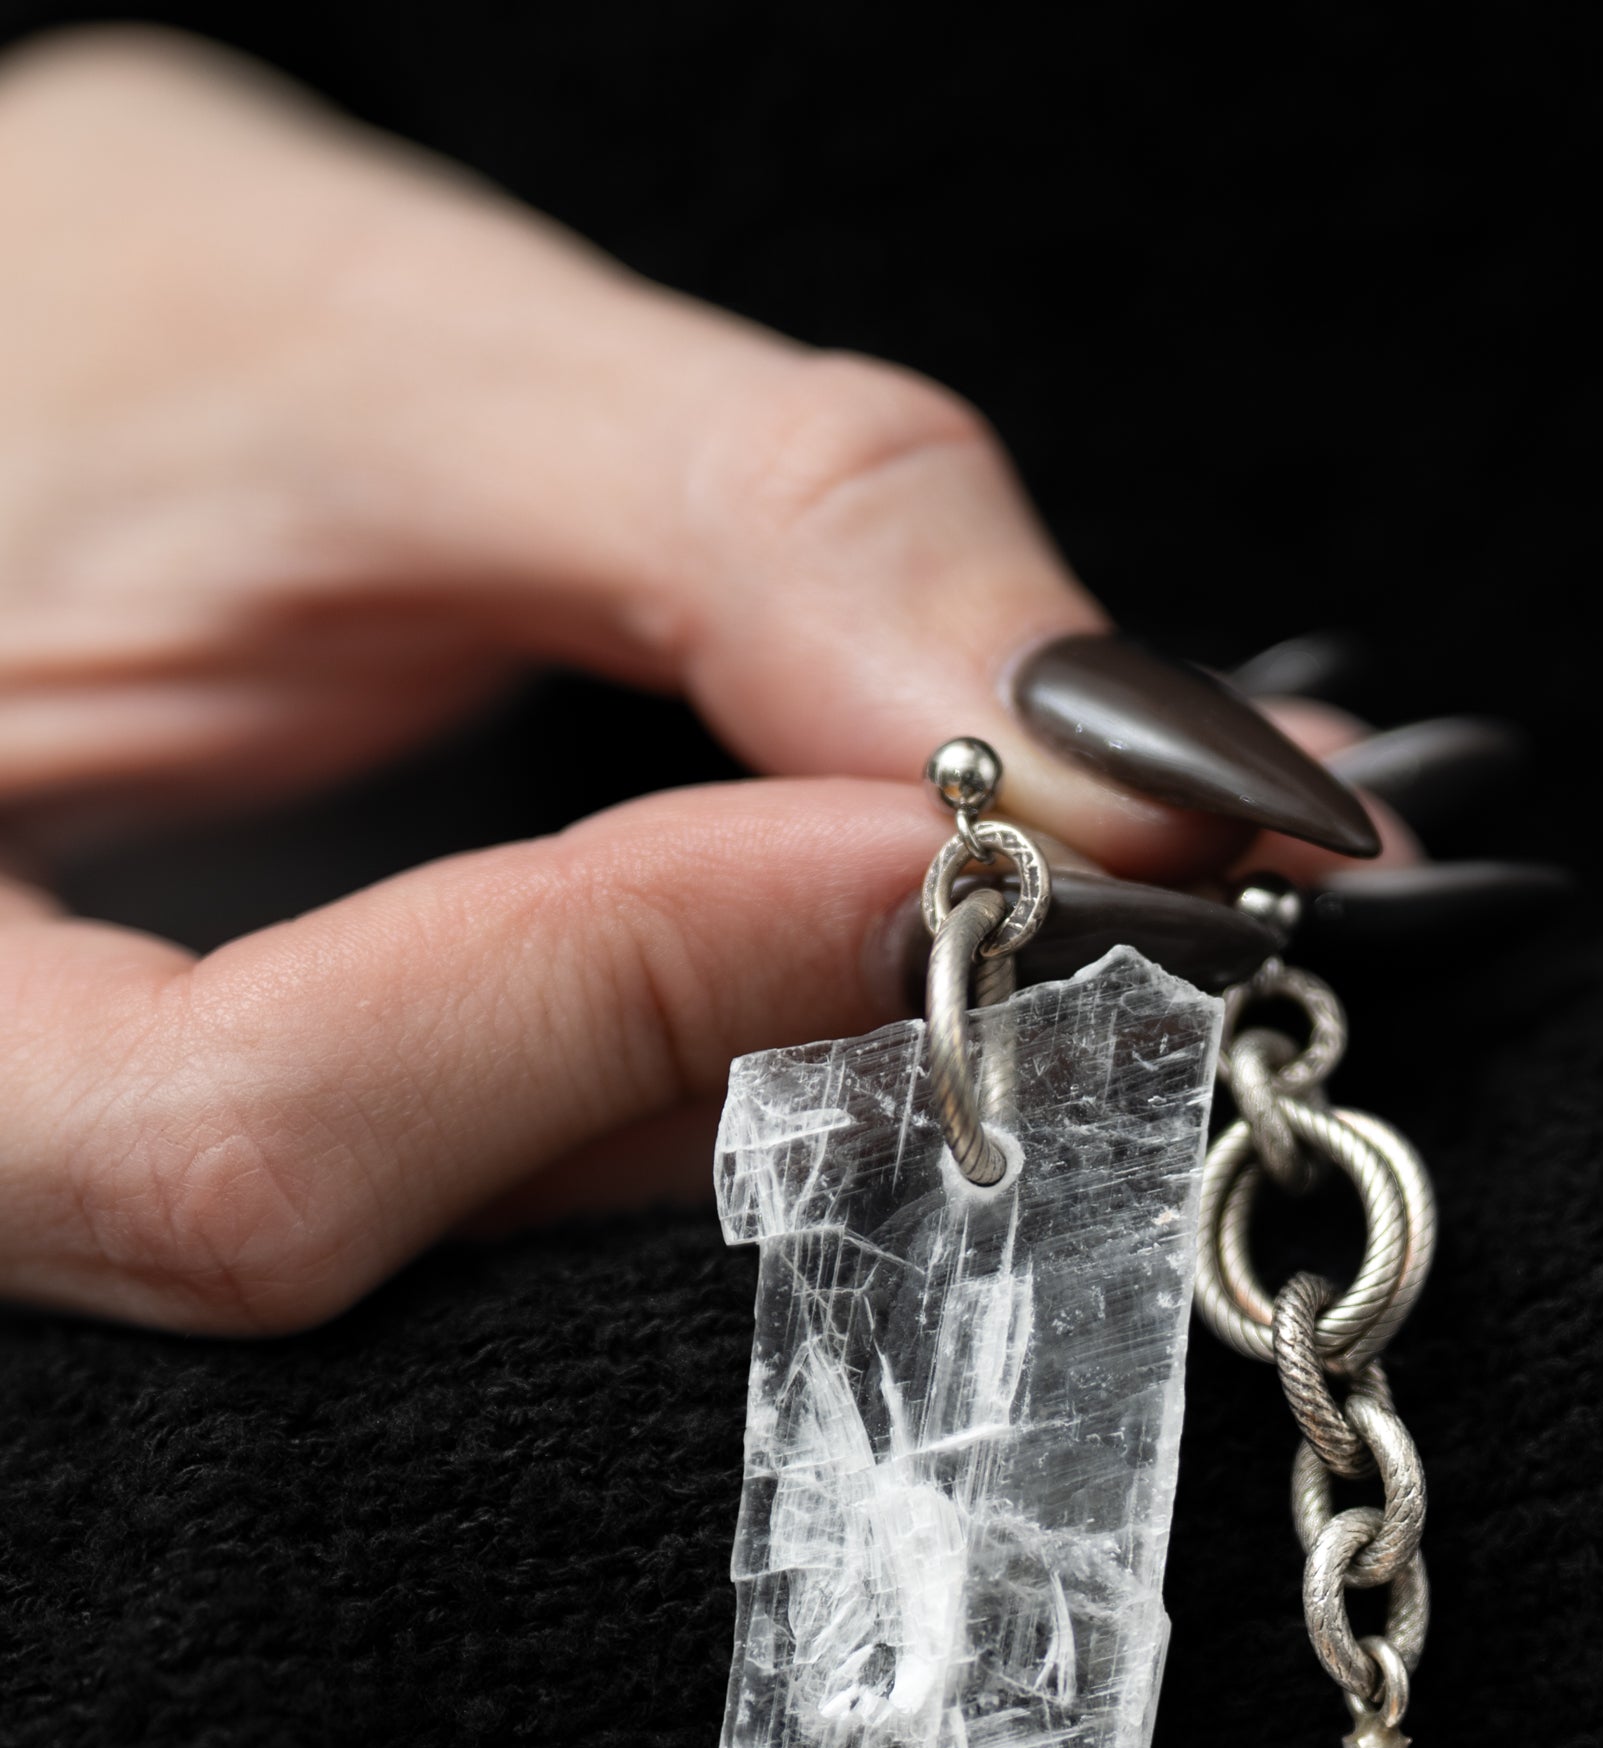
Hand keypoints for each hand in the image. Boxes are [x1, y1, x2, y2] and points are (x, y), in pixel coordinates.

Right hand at [0, 28, 1395, 1332]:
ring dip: (737, 1081)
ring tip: (947, 888)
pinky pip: (442, 1197)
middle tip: (1032, 898)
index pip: (251, 1143)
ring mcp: (64, 1176)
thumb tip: (1147, 765)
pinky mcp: (181, 1148)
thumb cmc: (44, 292)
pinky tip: (799, 943)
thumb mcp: (384, 362)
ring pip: (431, 1255)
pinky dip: (657, 1075)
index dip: (628, 1004)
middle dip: (734, 1072)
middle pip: (362, 1249)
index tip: (941, 842)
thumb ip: (758, 540)